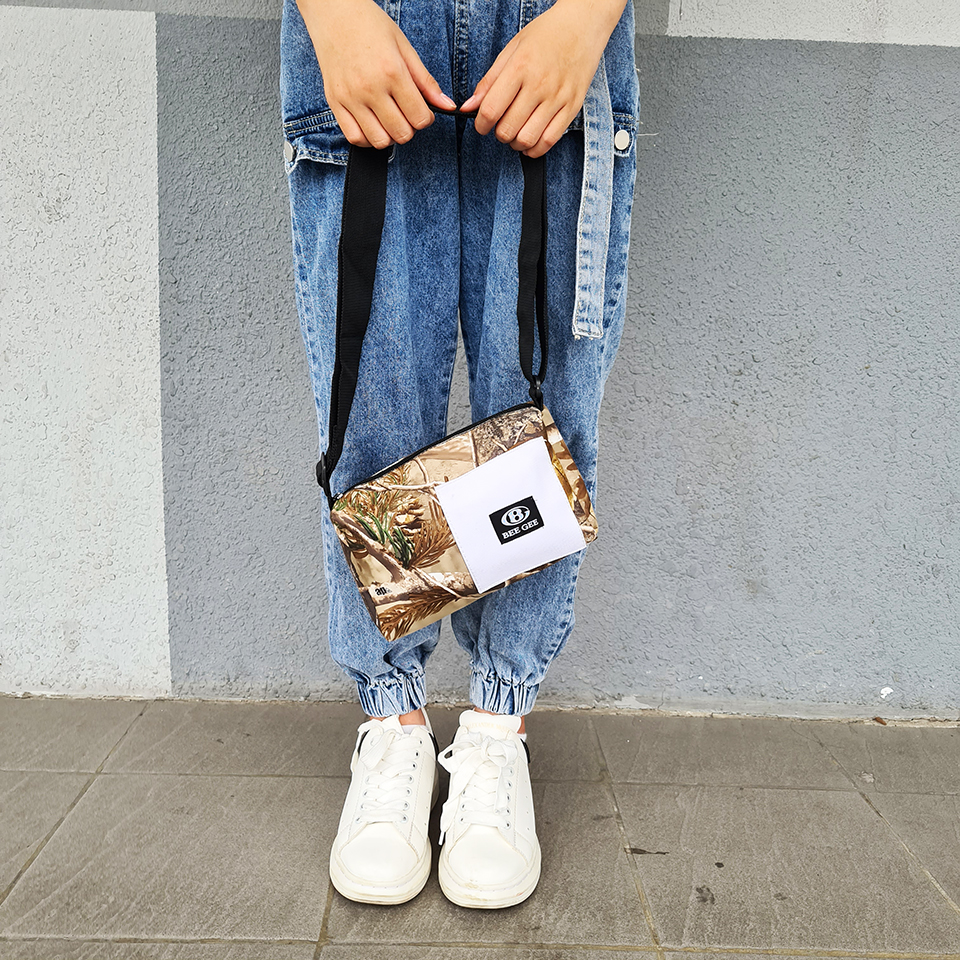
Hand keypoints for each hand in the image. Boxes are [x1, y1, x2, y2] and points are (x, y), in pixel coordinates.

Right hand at [297, 0, 455, 147]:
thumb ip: (426, 81)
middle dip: (410, 128)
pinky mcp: (335, 102)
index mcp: (392, 72)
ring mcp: (350, 97)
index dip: (426, 119)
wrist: (333, 12)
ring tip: (390, 120)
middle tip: (406, 114)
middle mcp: (370, 88)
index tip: (423, 111)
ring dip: (390, 136)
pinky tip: (373, 126)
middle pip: (401, 133)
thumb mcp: (404, 47)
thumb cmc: (370, 25)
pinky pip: (354, 137)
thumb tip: (447, 106)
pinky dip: (368, 139)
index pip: (419, 117)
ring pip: (379, 141)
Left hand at [461, 0, 626, 156]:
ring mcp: (558, 97)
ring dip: (515, 143)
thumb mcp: (512, 49)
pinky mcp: (572, 107)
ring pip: (527, 139)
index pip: (491, 109)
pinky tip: (530, 142)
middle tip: (499, 127)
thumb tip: (468, 107)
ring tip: (514, 134)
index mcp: (520, 67)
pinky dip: (536, 149)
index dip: (481, 124)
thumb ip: (489, 81)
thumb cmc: (546, 34)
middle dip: (498, 134)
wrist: (583, 24)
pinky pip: (550, 140)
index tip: (481, 125)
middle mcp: (539, 84)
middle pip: (508, 129)